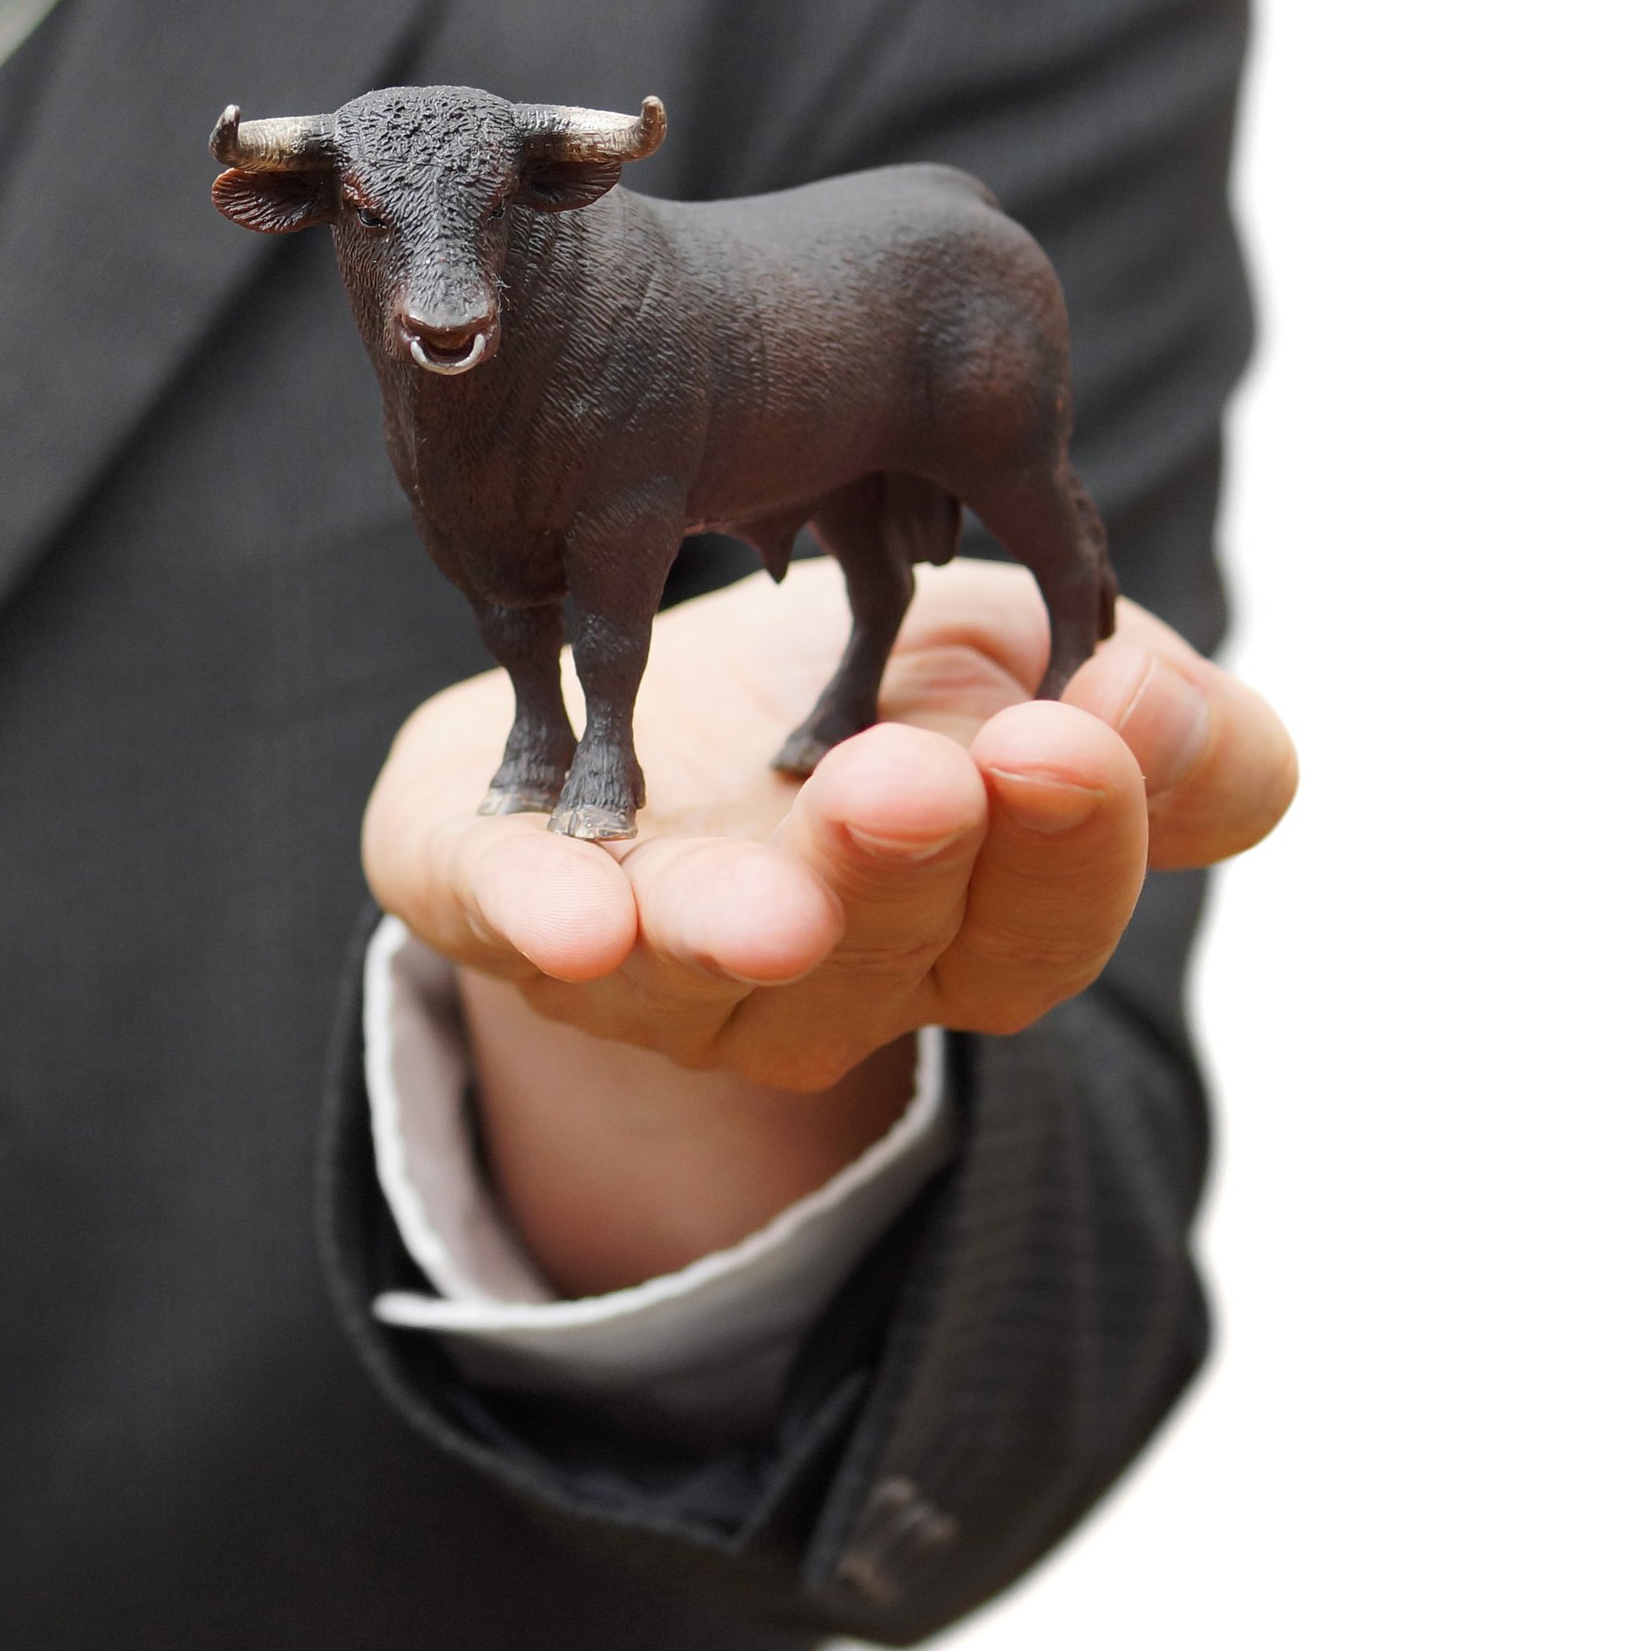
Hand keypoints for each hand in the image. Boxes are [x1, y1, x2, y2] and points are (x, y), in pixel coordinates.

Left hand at [366, 560, 1295, 1095]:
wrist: (634, 689)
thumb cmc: (865, 699)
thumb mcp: (1024, 671)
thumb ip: (1151, 717)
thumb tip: (1152, 694)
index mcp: (975, 923)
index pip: (1051, 913)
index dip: (1076, 839)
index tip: (1070, 732)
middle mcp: (824, 978)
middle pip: (887, 952)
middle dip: (904, 869)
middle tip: (915, 781)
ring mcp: (657, 969)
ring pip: (705, 968)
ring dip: (737, 926)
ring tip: (766, 907)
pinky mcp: (496, 908)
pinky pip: (512, 925)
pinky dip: (541, 918)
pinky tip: (568, 914)